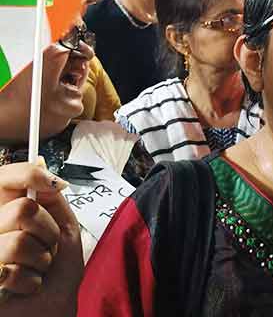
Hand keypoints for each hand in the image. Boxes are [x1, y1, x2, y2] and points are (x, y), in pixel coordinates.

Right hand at [0, 162, 81, 312]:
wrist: (54, 306)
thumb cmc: (57, 270)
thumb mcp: (64, 228)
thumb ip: (53, 200)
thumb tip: (45, 171)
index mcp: (7, 210)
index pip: (4, 178)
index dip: (25, 173)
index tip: (48, 180)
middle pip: (22, 209)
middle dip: (48, 231)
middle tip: (48, 247)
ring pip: (18, 242)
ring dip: (41, 259)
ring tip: (37, 269)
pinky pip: (9, 271)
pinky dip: (29, 281)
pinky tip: (25, 287)